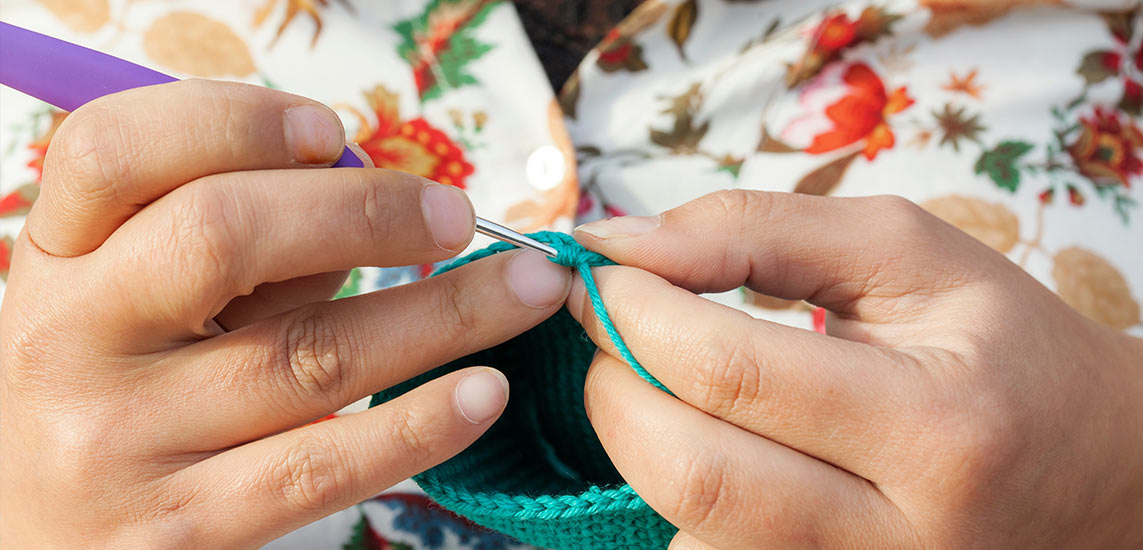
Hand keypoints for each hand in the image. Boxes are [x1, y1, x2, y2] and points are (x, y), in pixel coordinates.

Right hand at [0, 80, 571, 547]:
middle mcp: (70, 342)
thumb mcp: (140, 300)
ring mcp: (119, 442)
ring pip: (306, 355)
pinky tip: (485, 392)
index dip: (235, 121)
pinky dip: (418, 423)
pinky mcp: (179, 527)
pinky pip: (320, 466)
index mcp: (57, 260)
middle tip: (457, 216)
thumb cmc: (118, 391)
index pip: (116, 151)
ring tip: (529, 288)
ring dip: (444, 312)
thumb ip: (239, 245)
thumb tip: (378, 200)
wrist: (36, 536)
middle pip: (222, 236)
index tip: (333, 133)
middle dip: (366, 212)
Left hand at [568, 191, 1142, 548]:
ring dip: (638, 442)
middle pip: (691, 471)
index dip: (637, 313)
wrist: (1097, 470)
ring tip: (659, 378)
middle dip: (614, 386)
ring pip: (687, 530)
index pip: (733, 374)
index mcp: (936, 425)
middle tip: (613, 327)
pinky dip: (677, 495)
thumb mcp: (904, 252)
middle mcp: (898, 535)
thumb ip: (756, 229)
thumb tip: (619, 241)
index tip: (602, 273)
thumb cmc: (1001, 346)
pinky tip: (706, 439)